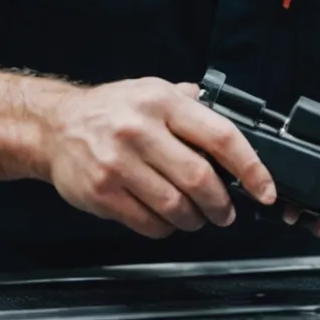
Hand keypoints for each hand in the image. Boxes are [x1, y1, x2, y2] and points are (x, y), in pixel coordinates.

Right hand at [44, 77, 277, 238]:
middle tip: (226, 212)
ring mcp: (118, 162)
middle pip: (199, 178)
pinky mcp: (101, 191)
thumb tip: (237, 129)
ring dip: (194, 219)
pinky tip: (166, 219)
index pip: (221, 136)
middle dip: (221, 204)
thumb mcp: (153, 91)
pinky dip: (166, 227)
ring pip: (175, 206)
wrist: (54, 126)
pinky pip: (148, 222)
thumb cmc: (110, 111)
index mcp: (162, 102)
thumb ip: (193, 106)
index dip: (251, 168)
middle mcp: (140, 130)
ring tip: (196, 217)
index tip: (265, 189)